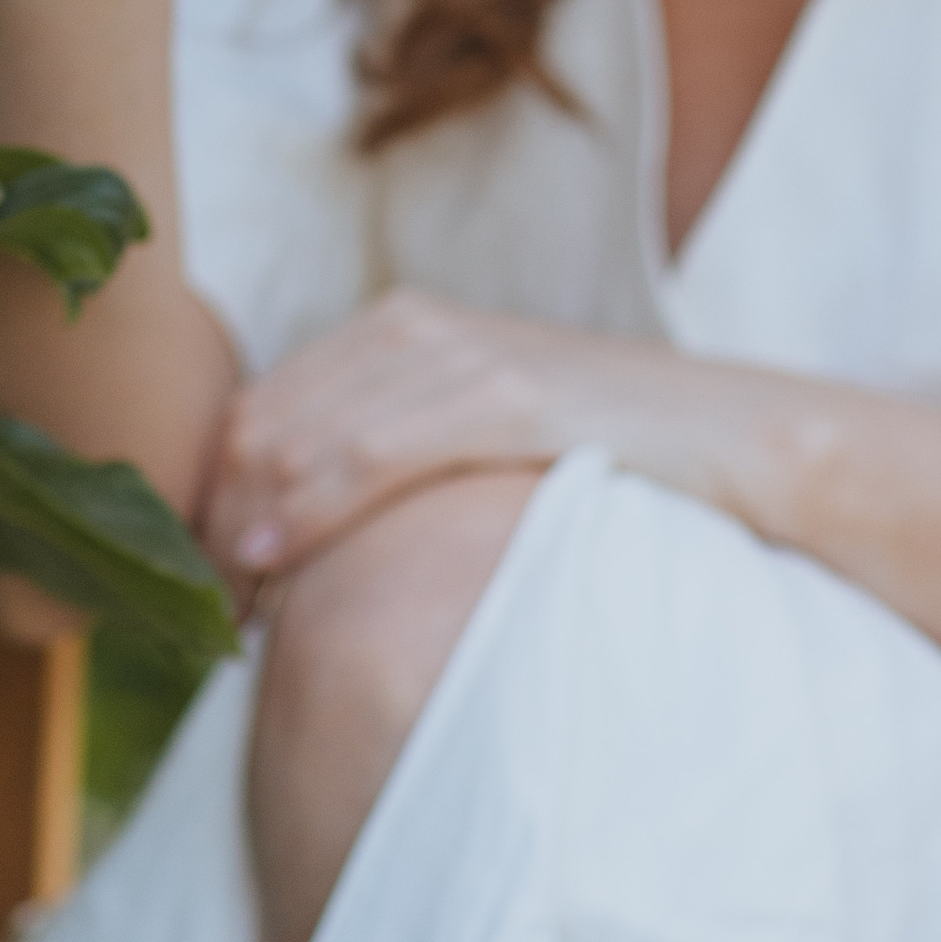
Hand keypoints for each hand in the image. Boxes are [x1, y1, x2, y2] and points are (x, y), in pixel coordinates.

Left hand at [200, 288, 826, 583]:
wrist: (748, 443)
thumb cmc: (609, 465)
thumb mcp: (482, 445)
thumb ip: (396, 463)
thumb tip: (293, 545)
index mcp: (398, 333)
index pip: (255, 409)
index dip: (207, 498)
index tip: (192, 586)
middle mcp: (414, 328)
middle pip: (259, 421)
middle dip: (210, 517)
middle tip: (193, 613)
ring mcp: (463, 355)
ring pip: (299, 433)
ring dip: (240, 521)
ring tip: (216, 606)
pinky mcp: (508, 394)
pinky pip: (377, 447)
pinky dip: (310, 501)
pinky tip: (270, 559)